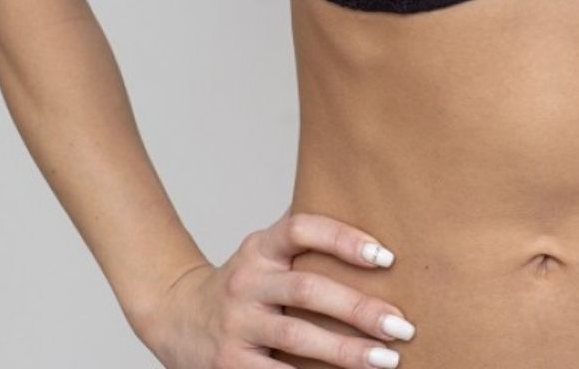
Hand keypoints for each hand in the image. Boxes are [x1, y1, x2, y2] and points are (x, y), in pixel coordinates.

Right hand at [137, 208, 416, 366]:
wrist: (176, 316)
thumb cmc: (243, 282)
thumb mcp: (264, 250)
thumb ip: (303, 238)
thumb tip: (370, 225)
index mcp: (259, 247)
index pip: (301, 228)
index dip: (343, 238)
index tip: (386, 257)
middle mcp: (246, 282)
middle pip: (307, 289)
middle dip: (359, 309)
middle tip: (402, 325)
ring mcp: (235, 325)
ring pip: (296, 337)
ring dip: (346, 351)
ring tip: (388, 359)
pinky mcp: (229, 365)